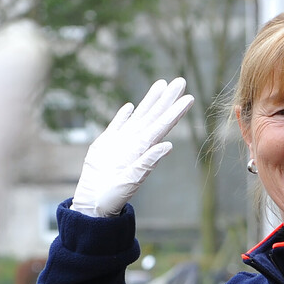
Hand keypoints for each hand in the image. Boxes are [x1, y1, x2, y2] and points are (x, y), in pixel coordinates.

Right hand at [72, 78, 194, 216]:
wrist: (94, 202)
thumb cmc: (114, 195)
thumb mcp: (132, 179)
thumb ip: (148, 161)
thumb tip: (168, 145)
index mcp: (144, 149)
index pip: (163, 125)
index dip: (175, 111)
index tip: (189, 98)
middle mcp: (136, 142)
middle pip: (154, 115)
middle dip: (167, 98)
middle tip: (180, 81)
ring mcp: (122, 142)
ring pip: (138, 116)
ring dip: (150, 101)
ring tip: (160, 84)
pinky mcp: (106, 144)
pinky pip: (117, 126)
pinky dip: (123, 116)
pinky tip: (130, 107)